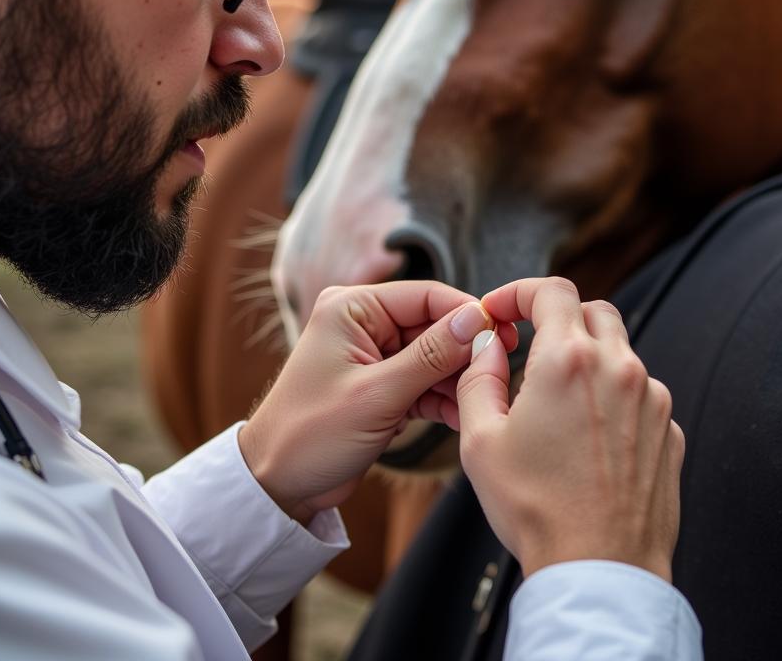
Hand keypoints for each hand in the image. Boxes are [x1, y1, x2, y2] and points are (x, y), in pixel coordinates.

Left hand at [239, 281, 517, 524]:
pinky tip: (465, 416)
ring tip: (483, 400)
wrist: (276, 485)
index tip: (504, 335)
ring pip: (434, 356)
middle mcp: (364, 323)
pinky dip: (443, 399)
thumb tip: (478, 319)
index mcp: (353, 307)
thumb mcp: (379, 393)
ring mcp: (374, 356)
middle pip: (434, 325)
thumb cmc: (312, 433)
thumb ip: (432, 354)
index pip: (426, 295)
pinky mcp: (382, 386)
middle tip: (500, 373)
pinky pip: (424, 383)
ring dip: (457, 380)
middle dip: (465, 351)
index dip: (467, 314)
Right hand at [456, 277, 683, 579]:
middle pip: (593, 310)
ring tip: (558, 405)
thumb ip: (477, 376)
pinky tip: (590, 438)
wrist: (599, 571)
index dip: (519, 291)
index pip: (551, 290)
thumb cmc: (536, 509)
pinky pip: (640, 394)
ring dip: (589, 360)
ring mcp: (652, 401)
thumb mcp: (480, 441)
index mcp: (569, 361)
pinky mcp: (671, 432)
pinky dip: (614, 398)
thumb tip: (485, 345)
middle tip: (530, 347)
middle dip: (559, 318)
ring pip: (620, 352)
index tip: (501, 311)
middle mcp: (619, 369)